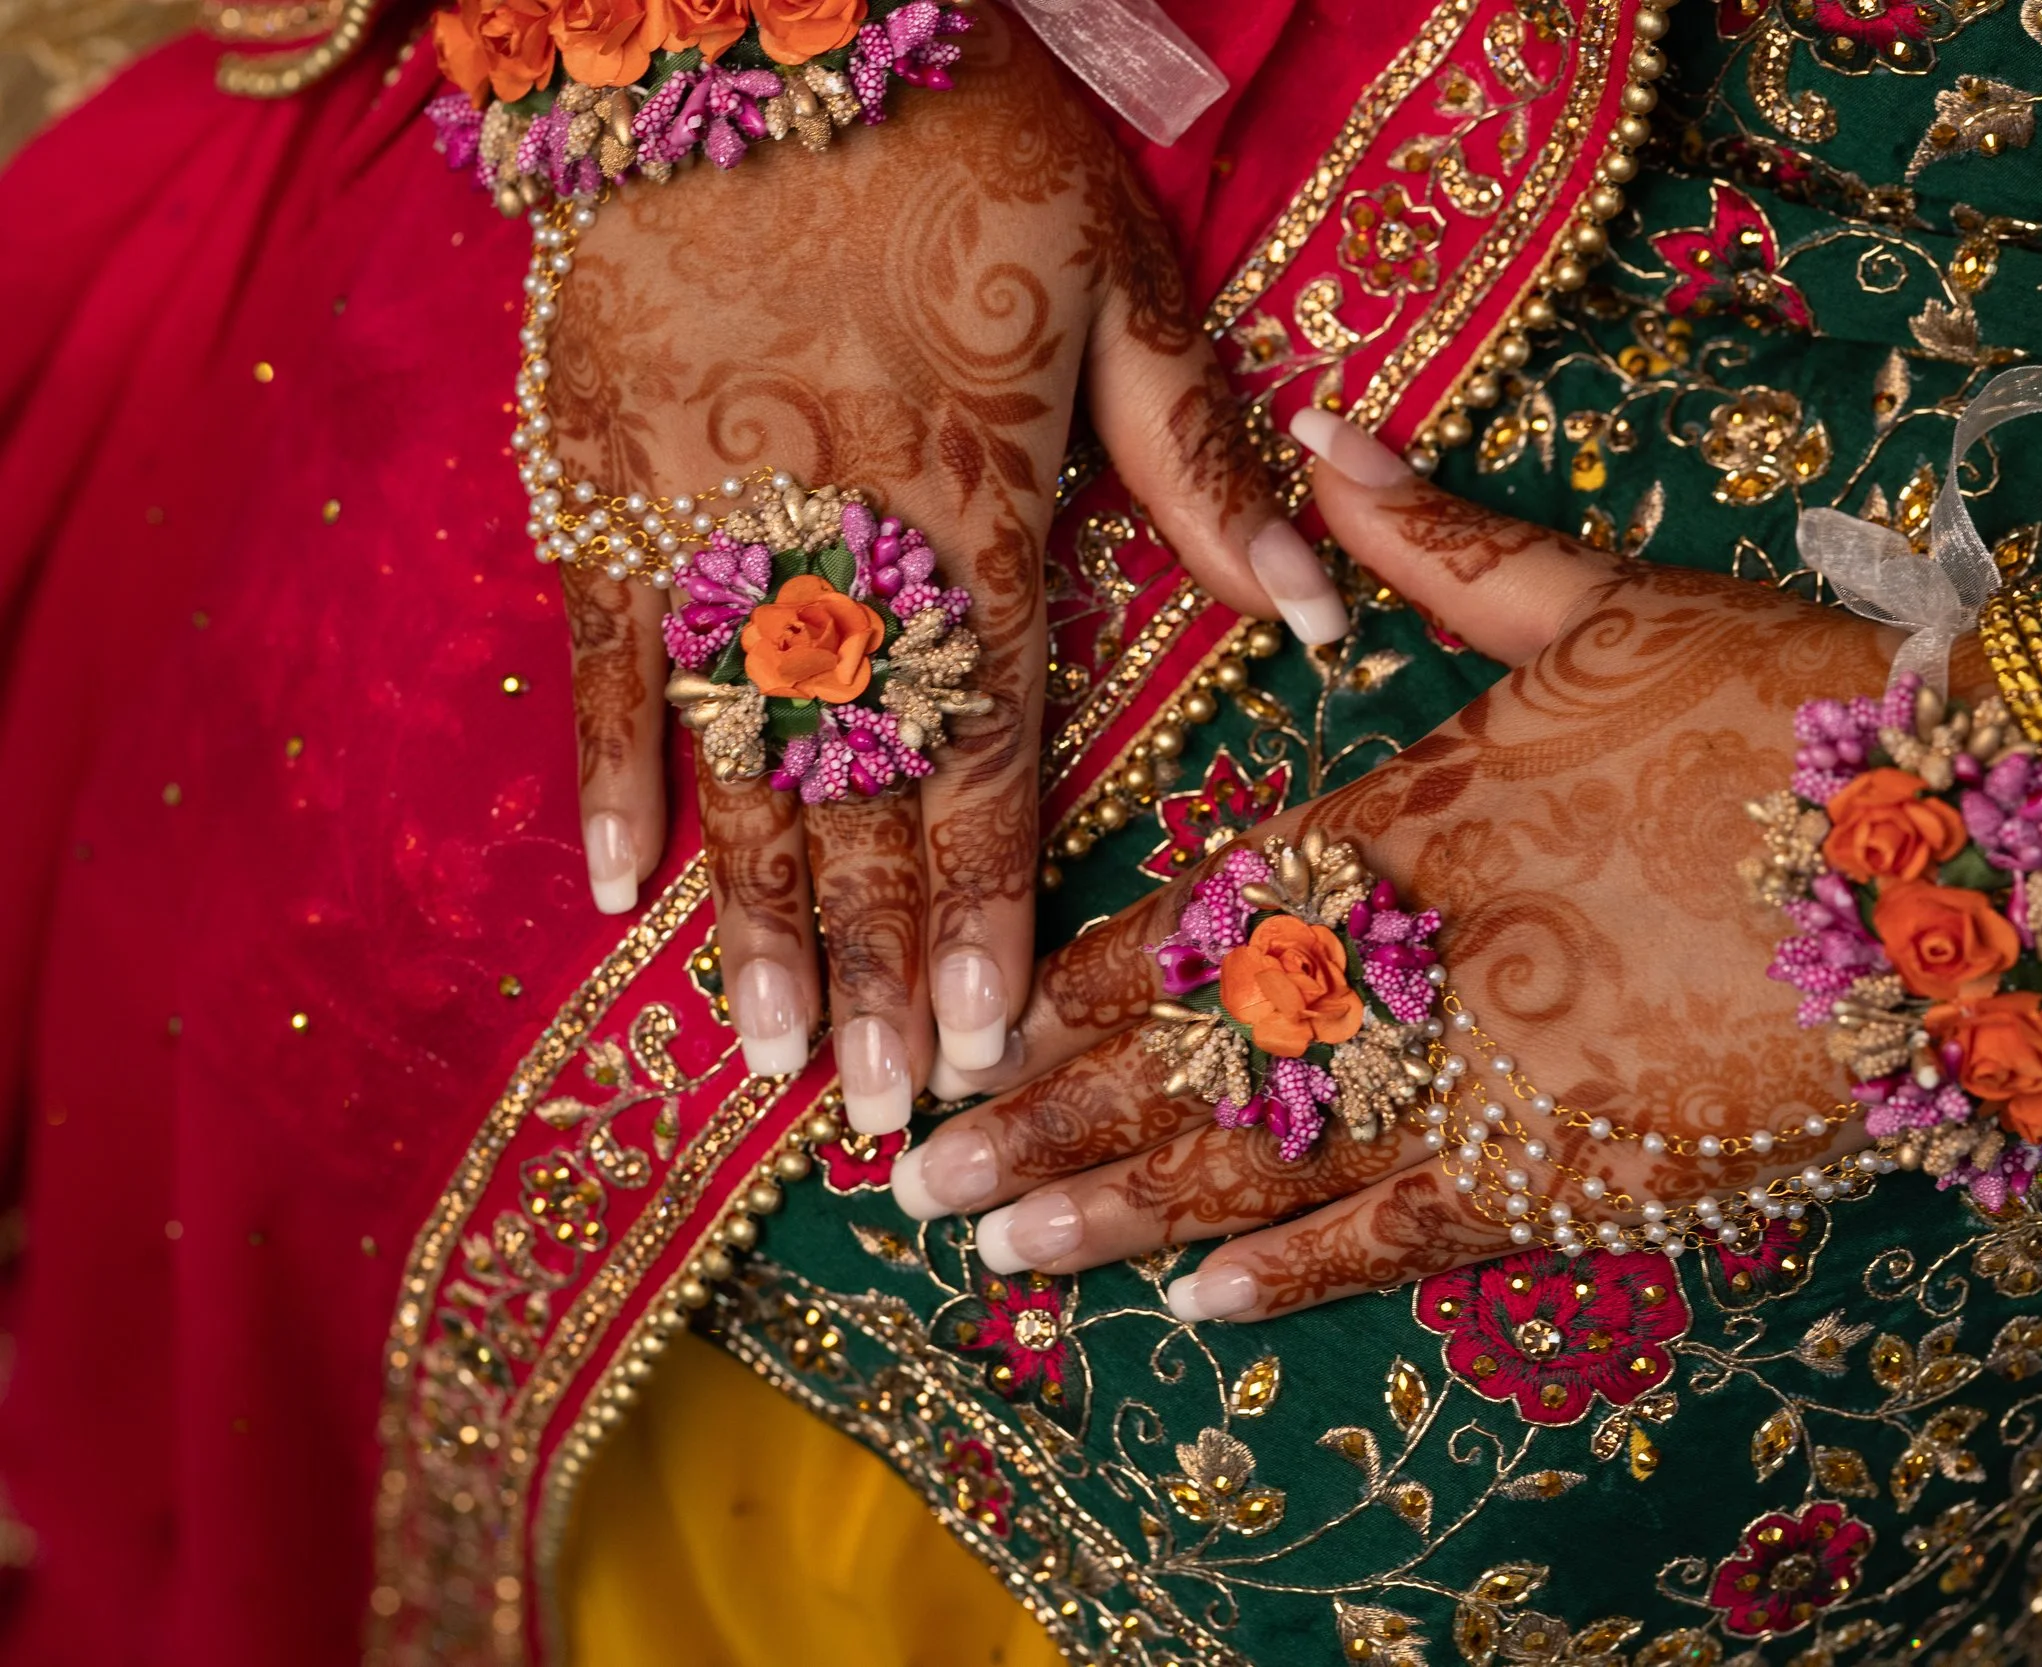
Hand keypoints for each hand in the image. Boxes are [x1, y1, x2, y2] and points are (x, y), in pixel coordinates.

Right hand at [548, 19, 1347, 1126]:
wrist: (751, 29)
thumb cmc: (964, 152)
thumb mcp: (1130, 288)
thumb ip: (1210, 468)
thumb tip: (1323, 614)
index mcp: (980, 537)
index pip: (996, 773)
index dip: (995, 916)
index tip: (995, 1040)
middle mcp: (842, 576)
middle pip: (868, 811)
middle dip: (885, 973)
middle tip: (890, 1121)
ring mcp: (708, 545)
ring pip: (738, 774)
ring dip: (757, 923)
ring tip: (773, 1056)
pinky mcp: (603, 495)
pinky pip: (604, 665)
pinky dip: (609, 775)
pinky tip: (611, 887)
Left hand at [886, 410, 1893, 1319]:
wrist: (1989, 852)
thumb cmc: (1785, 709)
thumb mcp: (1603, 595)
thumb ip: (1438, 534)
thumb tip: (1322, 420)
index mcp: (1405, 822)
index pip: (1192, 923)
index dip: (1072, 992)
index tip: (970, 1043)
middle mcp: (1413, 967)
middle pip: (1186, 1061)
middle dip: (1047, 1128)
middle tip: (918, 1190)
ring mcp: (1488, 1086)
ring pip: (1262, 1168)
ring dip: (1122, 1216)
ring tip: (1002, 1259)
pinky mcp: (1578, 1177)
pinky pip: (1404, 1241)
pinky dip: (1300, 1278)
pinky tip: (1200, 1312)